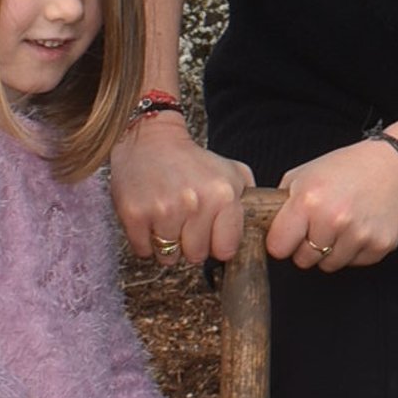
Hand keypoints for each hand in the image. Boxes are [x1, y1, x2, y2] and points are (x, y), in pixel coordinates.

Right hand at [110, 110, 252, 265]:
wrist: (148, 140)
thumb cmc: (192, 161)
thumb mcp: (232, 172)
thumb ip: (251, 201)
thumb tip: (263, 231)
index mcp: (223, 194)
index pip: (225, 250)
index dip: (216, 244)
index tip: (209, 231)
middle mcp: (195, 203)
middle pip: (196, 256)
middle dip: (191, 244)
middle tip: (184, 221)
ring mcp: (164, 210)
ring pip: (169, 258)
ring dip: (167, 245)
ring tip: (167, 218)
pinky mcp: (135, 214)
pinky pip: (144, 251)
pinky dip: (145, 242)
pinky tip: (150, 219)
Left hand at [267, 137, 397, 272]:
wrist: (396, 164)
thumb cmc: (348, 167)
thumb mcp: (305, 174)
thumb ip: (282, 202)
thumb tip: (264, 228)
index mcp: (308, 199)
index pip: (278, 248)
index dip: (282, 241)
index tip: (290, 233)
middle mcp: (333, 219)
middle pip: (303, 261)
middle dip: (307, 247)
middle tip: (320, 225)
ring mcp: (359, 235)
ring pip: (329, 265)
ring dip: (331, 250)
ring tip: (342, 223)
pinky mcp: (380, 246)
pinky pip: (354, 264)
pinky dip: (354, 250)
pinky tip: (360, 226)